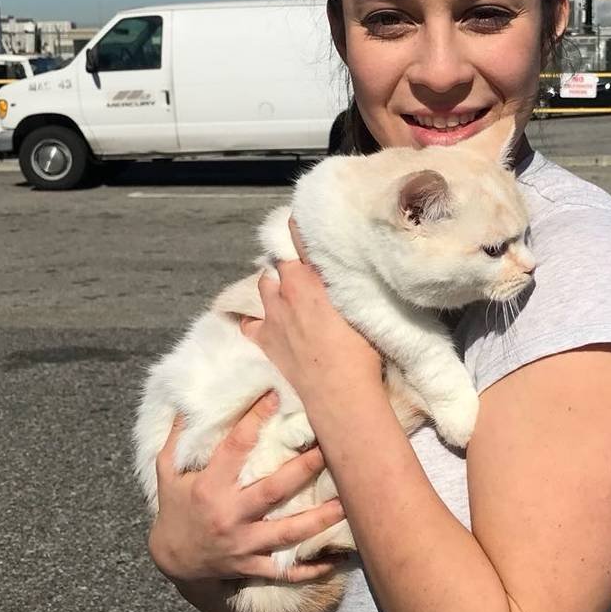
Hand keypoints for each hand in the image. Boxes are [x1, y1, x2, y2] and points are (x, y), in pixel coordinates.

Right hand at [148, 390, 346, 583]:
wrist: (171, 560)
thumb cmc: (175, 509)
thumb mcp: (167, 473)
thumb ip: (177, 439)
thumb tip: (188, 402)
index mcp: (209, 488)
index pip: (235, 448)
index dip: (255, 420)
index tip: (275, 396)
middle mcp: (229, 516)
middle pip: (273, 491)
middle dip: (303, 470)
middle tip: (329, 448)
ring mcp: (242, 544)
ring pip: (288, 533)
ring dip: (319, 519)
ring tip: (347, 504)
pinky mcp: (251, 565)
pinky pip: (285, 571)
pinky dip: (310, 569)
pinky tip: (336, 560)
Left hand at [239, 218, 381, 405]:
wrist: (339, 391)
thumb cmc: (360, 349)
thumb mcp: (360, 304)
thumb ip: (347, 282)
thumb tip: (346, 266)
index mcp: (311, 278)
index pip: (297, 238)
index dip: (297, 227)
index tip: (301, 220)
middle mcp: (287, 291)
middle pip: (278, 262)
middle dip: (287, 259)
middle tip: (302, 263)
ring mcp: (272, 316)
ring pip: (263, 286)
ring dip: (273, 284)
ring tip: (286, 288)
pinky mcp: (264, 340)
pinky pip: (250, 323)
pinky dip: (256, 318)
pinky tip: (266, 320)